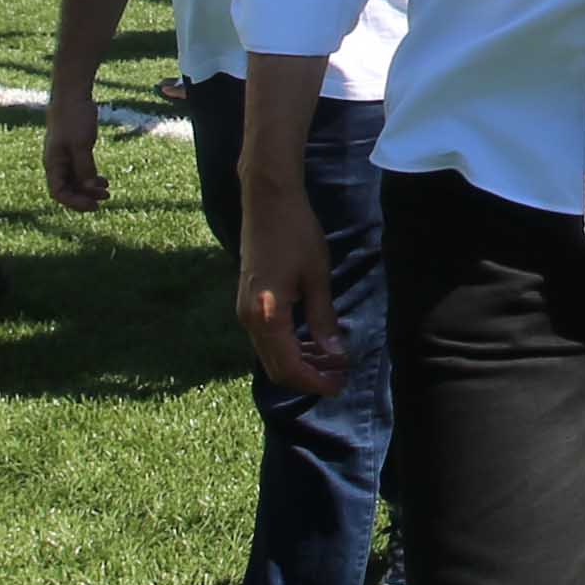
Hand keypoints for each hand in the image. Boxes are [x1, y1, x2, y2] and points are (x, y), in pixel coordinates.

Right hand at [44, 85, 109, 211]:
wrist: (73, 96)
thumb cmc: (73, 117)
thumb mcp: (81, 143)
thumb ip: (84, 166)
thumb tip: (88, 187)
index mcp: (53, 164)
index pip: (59, 193)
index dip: (75, 202)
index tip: (94, 205)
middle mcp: (57, 164)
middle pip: (68, 190)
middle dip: (85, 197)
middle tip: (105, 199)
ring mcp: (66, 158)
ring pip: (76, 182)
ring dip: (90, 189)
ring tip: (107, 192)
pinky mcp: (75, 151)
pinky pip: (82, 171)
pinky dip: (92, 178)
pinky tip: (104, 181)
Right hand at [234, 174, 352, 397]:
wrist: (267, 200)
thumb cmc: (296, 233)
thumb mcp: (316, 276)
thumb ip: (323, 318)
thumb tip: (336, 354)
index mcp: (267, 316)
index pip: (289, 367)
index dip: (315, 382)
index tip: (340, 384)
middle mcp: (249, 319)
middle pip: (276, 368)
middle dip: (308, 378)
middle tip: (339, 376)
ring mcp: (245, 311)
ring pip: (270, 355)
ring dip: (300, 363)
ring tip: (332, 361)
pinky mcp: (247, 302)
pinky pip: (266, 339)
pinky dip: (289, 347)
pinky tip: (312, 342)